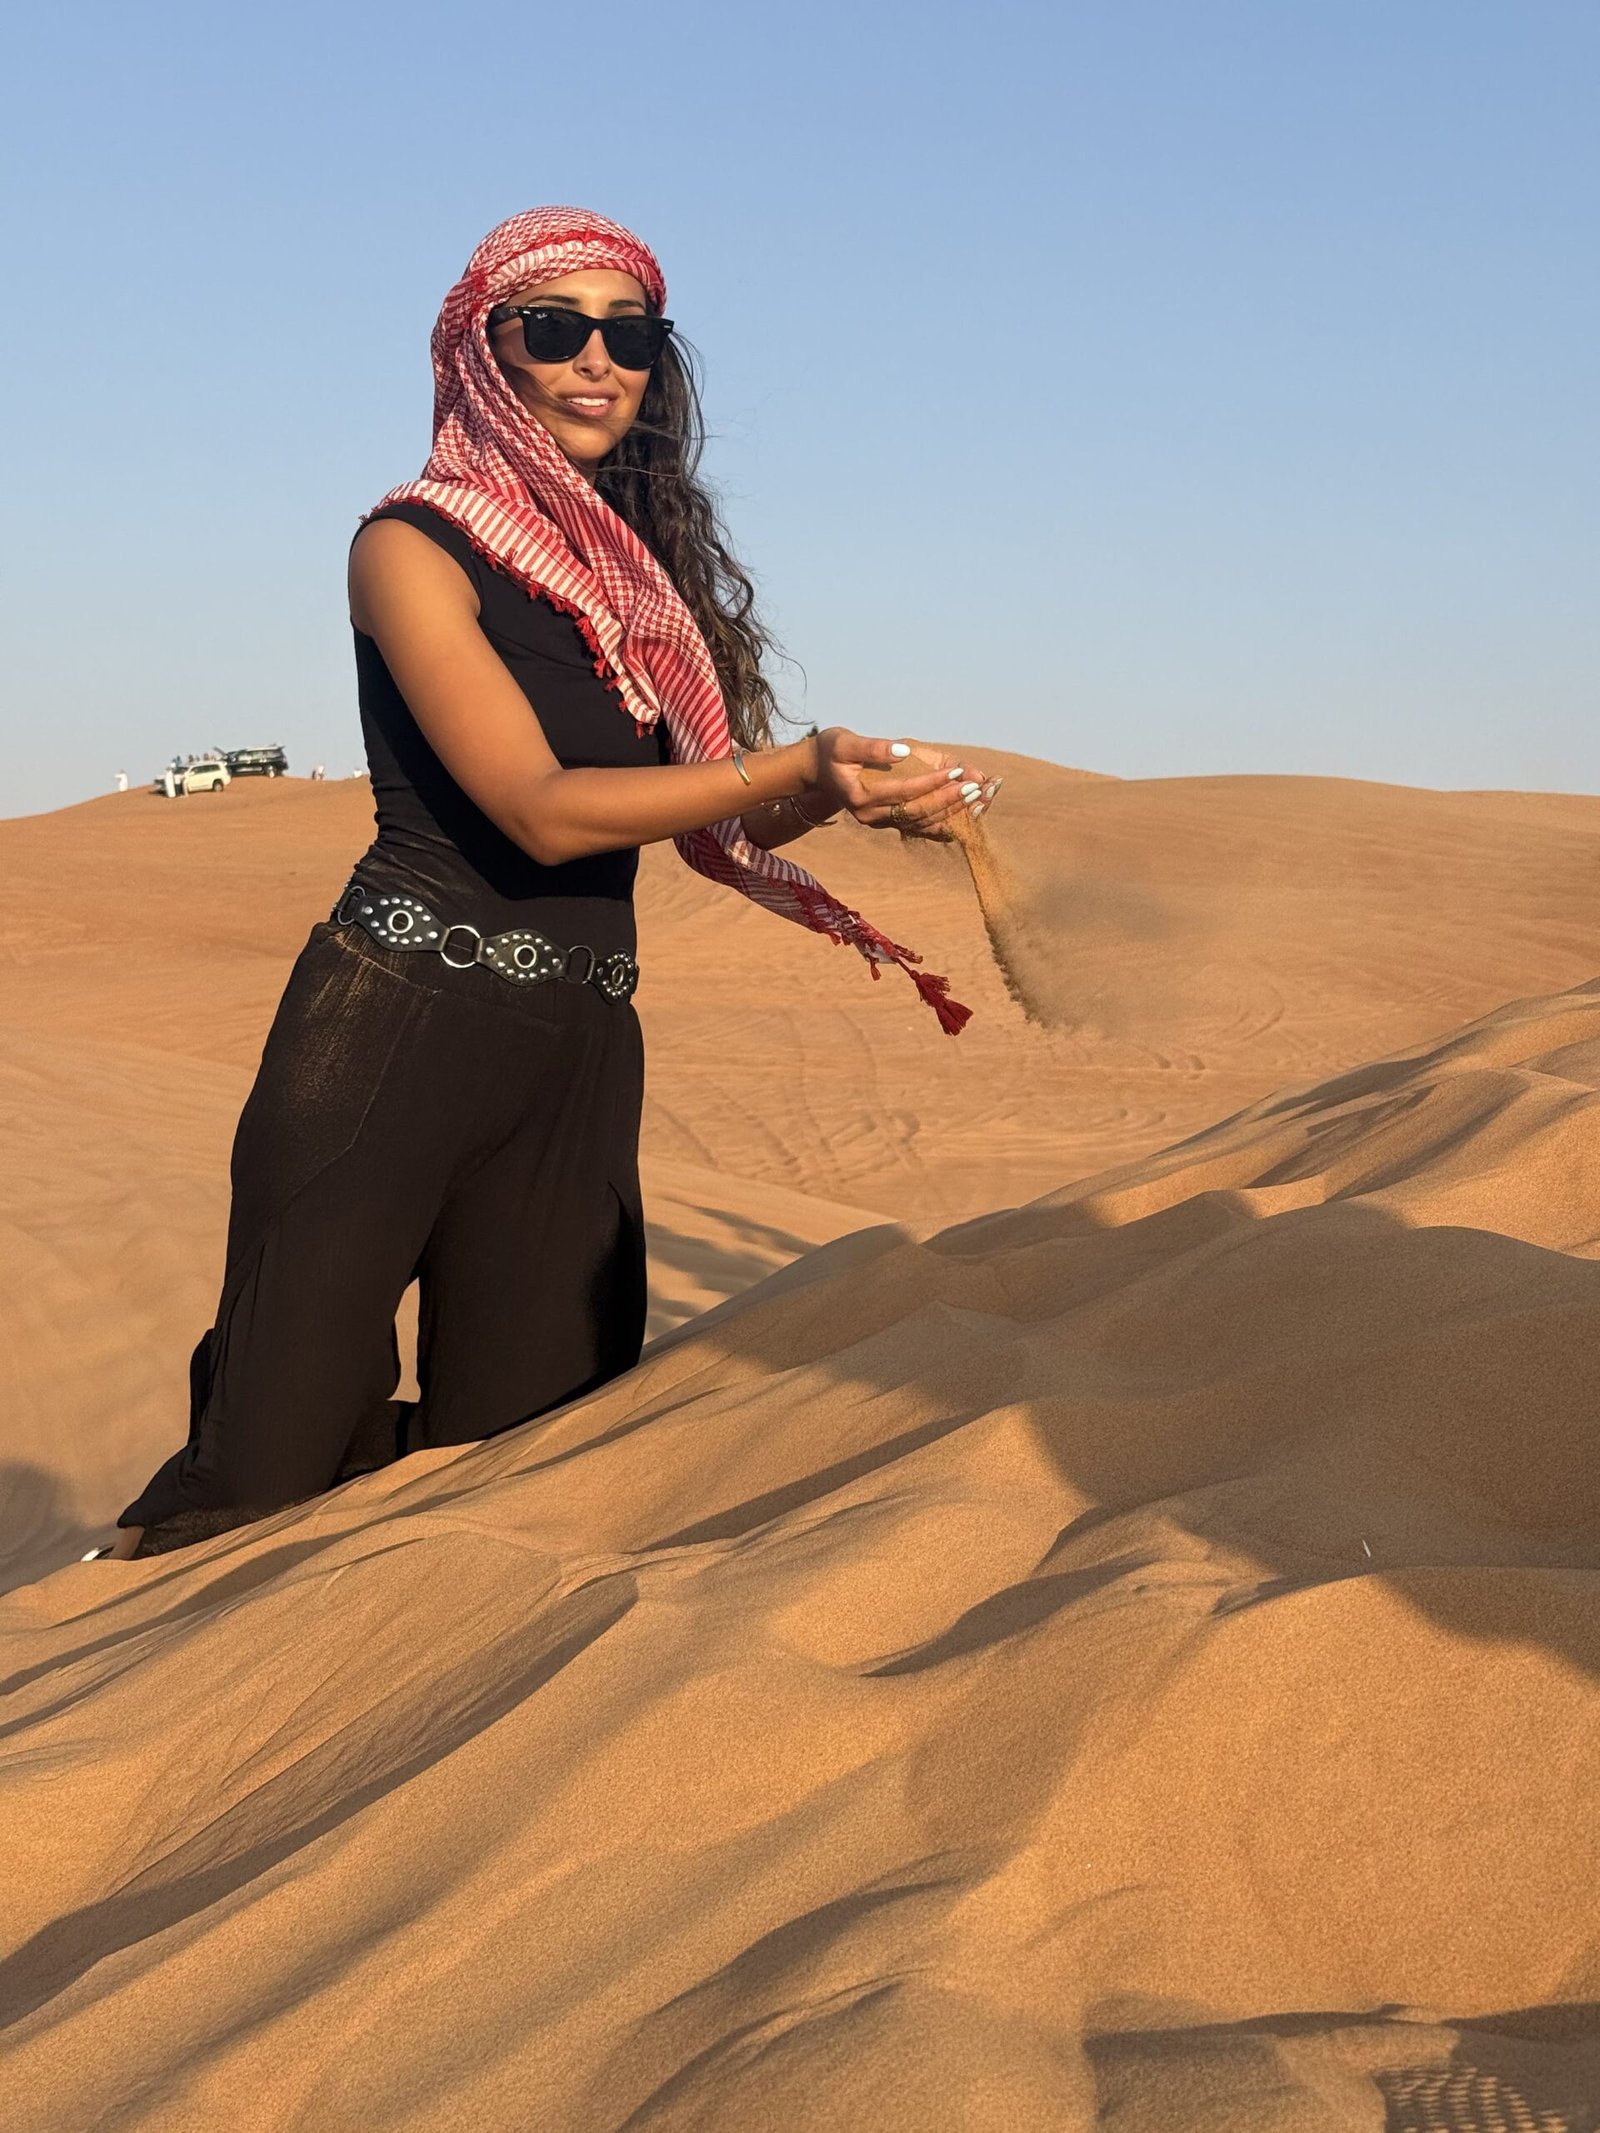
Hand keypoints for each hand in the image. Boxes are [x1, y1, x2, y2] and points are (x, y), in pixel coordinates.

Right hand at [807, 731, 1000, 837]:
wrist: (816, 771)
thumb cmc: (831, 751)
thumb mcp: (844, 742)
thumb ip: (872, 746)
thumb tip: (903, 749)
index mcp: (861, 798)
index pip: (904, 791)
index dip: (932, 782)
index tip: (957, 772)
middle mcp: (872, 816)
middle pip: (918, 813)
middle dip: (949, 800)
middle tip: (978, 787)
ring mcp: (880, 823)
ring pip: (923, 824)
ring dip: (953, 812)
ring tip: (980, 798)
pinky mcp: (889, 823)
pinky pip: (922, 827)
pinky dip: (947, 819)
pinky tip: (969, 812)